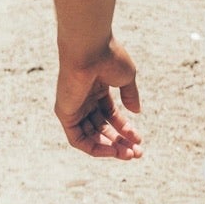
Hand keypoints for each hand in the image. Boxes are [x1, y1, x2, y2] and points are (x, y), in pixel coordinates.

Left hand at [54, 38, 143, 160]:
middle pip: (102, 128)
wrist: (90, 49)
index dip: (126, 128)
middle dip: (120, 141)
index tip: (139, 139)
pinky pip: (78, 139)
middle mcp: (85, 99)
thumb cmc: (109, 57)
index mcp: (98, 88)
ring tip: (130, 154)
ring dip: (111, 148)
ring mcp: (74, 107)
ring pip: (92, 136)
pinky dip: (95, 148)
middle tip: (137, 152)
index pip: (111, 115)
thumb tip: (137, 112)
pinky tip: (113, 151)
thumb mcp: (126, 78)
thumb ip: (130, 95)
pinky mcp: (65, 114)